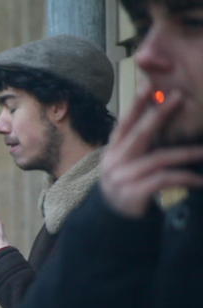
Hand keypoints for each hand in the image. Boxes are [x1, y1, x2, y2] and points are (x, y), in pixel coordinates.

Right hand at [100, 88, 202, 217]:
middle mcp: (114, 162)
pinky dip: (184, 178)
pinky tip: (198, 180)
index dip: (136, 105)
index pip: (124, 123)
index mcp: (112, 151)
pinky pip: (164, 180)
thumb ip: (137, 145)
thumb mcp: (126, 164)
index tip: (148, 86)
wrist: (114, 221)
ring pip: (158, 159)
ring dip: (185, 153)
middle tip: (178, 97)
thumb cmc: (127, 186)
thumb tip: (159, 117)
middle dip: (160, 115)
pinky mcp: (133, 193)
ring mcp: (122, 178)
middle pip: (139, 134)